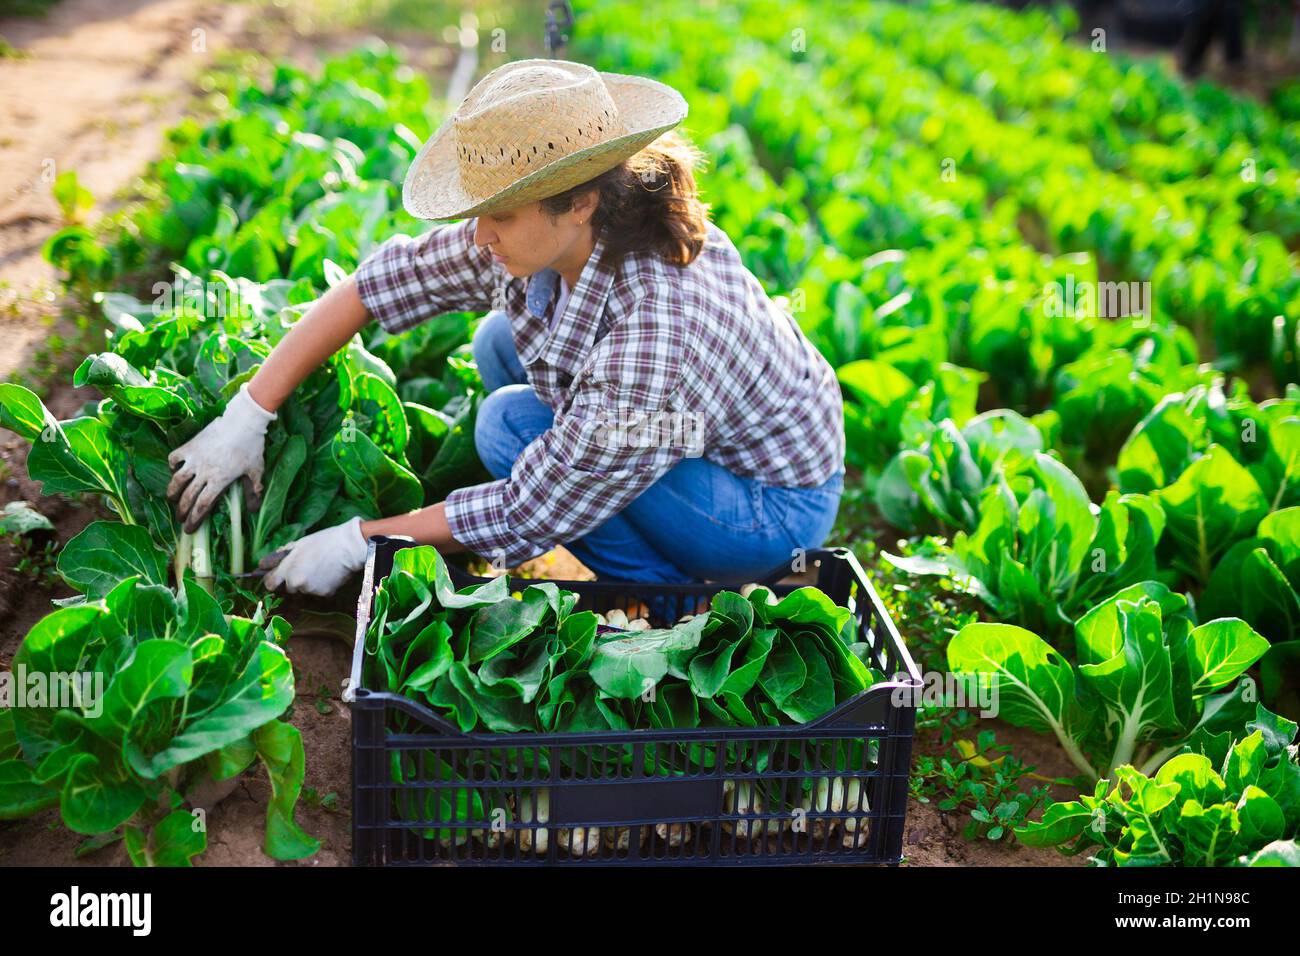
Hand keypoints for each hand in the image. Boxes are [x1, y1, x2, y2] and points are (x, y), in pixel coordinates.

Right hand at [167, 385, 275, 531]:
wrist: (242, 422)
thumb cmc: (251, 447)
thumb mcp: (256, 471)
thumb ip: (253, 491)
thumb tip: (253, 510)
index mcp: (219, 481)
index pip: (202, 506)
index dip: (194, 520)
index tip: (189, 530)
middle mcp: (203, 473)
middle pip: (187, 497)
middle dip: (182, 511)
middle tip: (180, 519)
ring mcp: (194, 459)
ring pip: (176, 480)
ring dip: (172, 492)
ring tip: (172, 499)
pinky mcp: (189, 446)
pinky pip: (174, 458)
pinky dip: (172, 465)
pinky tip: (174, 469)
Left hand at [260, 517, 368, 595]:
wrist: (349, 547)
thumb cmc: (323, 541)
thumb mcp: (299, 544)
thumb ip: (281, 555)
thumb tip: (263, 563)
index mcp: (288, 569)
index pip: (270, 583)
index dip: (272, 580)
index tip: (275, 577)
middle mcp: (297, 583)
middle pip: (289, 587)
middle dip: (294, 579)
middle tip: (306, 566)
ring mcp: (311, 590)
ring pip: (305, 589)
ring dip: (309, 582)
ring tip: (320, 567)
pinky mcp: (324, 594)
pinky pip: (318, 591)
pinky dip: (322, 585)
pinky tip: (329, 573)